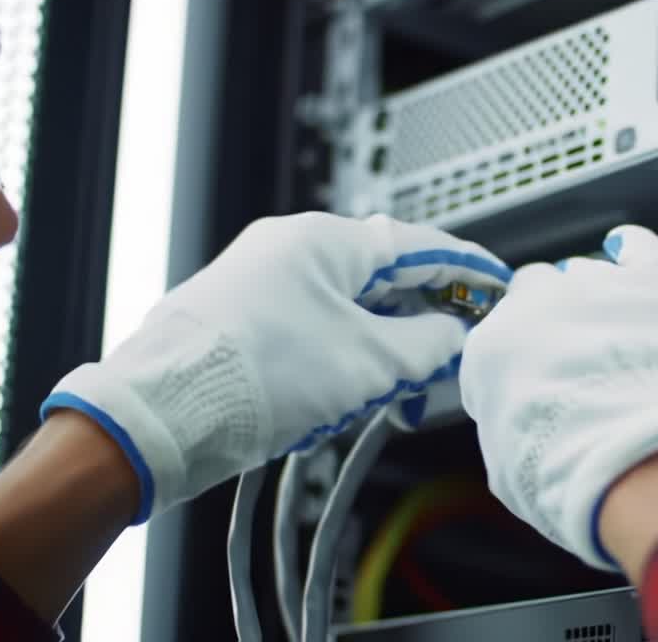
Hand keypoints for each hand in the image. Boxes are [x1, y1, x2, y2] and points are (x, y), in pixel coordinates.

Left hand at [40, 212, 509, 522]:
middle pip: (380, 280)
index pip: (417, 246)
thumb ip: (428, 345)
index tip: (497, 284)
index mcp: (322, 240)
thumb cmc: (256, 378)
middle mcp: (287, 250)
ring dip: (376, 354)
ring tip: (386, 399)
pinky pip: (310, 333)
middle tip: (447, 363)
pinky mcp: (238, 321)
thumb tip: (454, 337)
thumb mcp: (369, 362)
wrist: (159, 418)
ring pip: (345, 312)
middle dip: (418, 327)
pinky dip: (338, 363)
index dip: (466, 269)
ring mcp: (257, 283)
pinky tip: (338, 402)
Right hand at [460, 224, 657, 569]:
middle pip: (538, 295)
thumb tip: (519, 431)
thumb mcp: (512, 474)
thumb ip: (507, 431)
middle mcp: (542, 303)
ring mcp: (603, 286)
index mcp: (496, 346)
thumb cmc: (577, 475)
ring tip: (617, 338)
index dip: (521, 367)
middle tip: (577, 366)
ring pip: (588, 274)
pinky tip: (630, 252)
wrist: (653, 460)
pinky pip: (641, 248)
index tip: (536, 388)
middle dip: (553, 325)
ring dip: (596, 300)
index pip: (498, 342)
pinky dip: (634, 250)